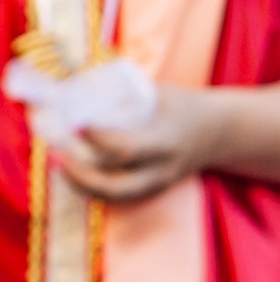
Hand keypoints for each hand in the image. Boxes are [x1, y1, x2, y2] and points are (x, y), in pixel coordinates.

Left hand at [54, 87, 220, 201]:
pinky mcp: (154, 189)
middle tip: (56, 156)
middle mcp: (162, 169)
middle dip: (82, 176)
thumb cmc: (184, 105)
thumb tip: (76, 83)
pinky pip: (120, 198)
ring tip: (59, 167)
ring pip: (116, 197)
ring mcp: (159, 183)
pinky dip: (94, 190)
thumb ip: (124, 93)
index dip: (98, 140)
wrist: (220, 132)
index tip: (74, 124)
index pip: (128, 149)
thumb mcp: (159, 93)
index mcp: (166, 142)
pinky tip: (75, 176)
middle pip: (118, 186)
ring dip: (82, 186)